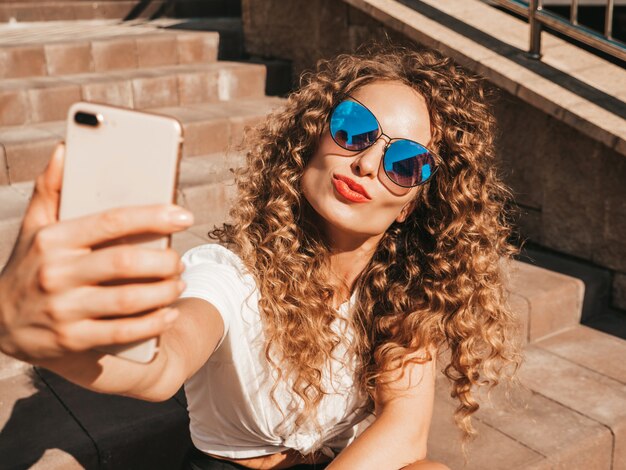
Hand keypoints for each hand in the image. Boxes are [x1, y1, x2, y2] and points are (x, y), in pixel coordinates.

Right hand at [0, 144, 193, 362]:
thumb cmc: (30, 264)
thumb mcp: (35, 226)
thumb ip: (51, 188)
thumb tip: (65, 148)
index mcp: (53, 239)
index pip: (111, 221)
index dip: (152, 216)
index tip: (183, 216)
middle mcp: (56, 273)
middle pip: (124, 263)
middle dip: (163, 261)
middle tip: (179, 260)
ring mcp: (63, 309)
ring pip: (128, 300)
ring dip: (164, 292)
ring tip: (178, 283)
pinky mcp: (71, 339)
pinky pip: (122, 333)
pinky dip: (153, 323)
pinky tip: (169, 313)